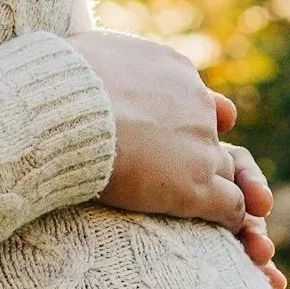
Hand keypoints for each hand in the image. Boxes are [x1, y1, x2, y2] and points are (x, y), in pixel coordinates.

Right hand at [65, 31, 287, 288]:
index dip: (191, 123)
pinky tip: (225, 239)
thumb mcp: (83, 49)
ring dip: (232, 198)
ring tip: (228, 223)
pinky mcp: (197, 185)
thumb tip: (81, 56)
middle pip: (216, 137)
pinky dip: (233, 224)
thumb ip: (102, 59)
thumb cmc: (56, 82)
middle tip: (213, 184)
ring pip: (231, 175)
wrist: (63, 110)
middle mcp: (196, 103)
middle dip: (215, 161)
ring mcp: (201, 145)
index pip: (195, 99)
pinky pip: (231, 207)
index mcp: (171, 69)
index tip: (184, 137)